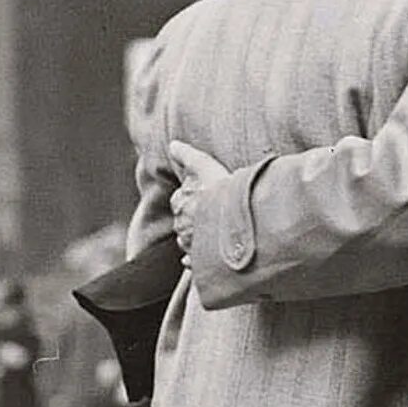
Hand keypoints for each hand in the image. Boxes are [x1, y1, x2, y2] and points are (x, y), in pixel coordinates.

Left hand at [167, 140, 230, 260]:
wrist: (235, 225)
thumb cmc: (222, 193)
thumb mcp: (206, 166)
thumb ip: (188, 155)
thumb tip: (172, 144)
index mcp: (180, 202)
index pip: (182, 199)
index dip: (196, 197)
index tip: (208, 196)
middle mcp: (180, 224)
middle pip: (185, 220)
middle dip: (195, 219)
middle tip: (214, 215)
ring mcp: (189, 244)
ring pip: (189, 240)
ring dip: (198, 238)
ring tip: (217, 234)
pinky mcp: (199, 262)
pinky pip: (193, 262)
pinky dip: (195, 260)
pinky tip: (205, 257)